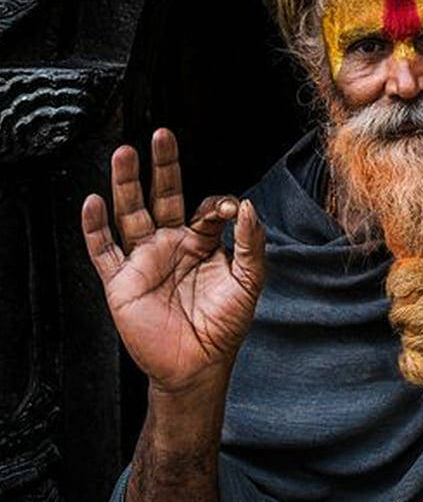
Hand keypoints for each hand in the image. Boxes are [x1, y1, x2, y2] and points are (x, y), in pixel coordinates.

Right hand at [81, 127, 266, 395]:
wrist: (197, 367)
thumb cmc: (224, 327)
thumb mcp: (248, 283)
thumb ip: (251, 245)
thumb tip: (247, 207)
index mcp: (201, 243)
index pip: (205, 208)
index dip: (217, 205)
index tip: (229, 210)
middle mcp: (170, 245)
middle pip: (162, 195)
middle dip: (162, 166)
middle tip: (161, 134)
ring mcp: (144, 261)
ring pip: (130, 213)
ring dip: (124, 184)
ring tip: (123, 152)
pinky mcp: (121, 281)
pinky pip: (104, 250)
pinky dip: (95, 228)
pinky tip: (92, 203)